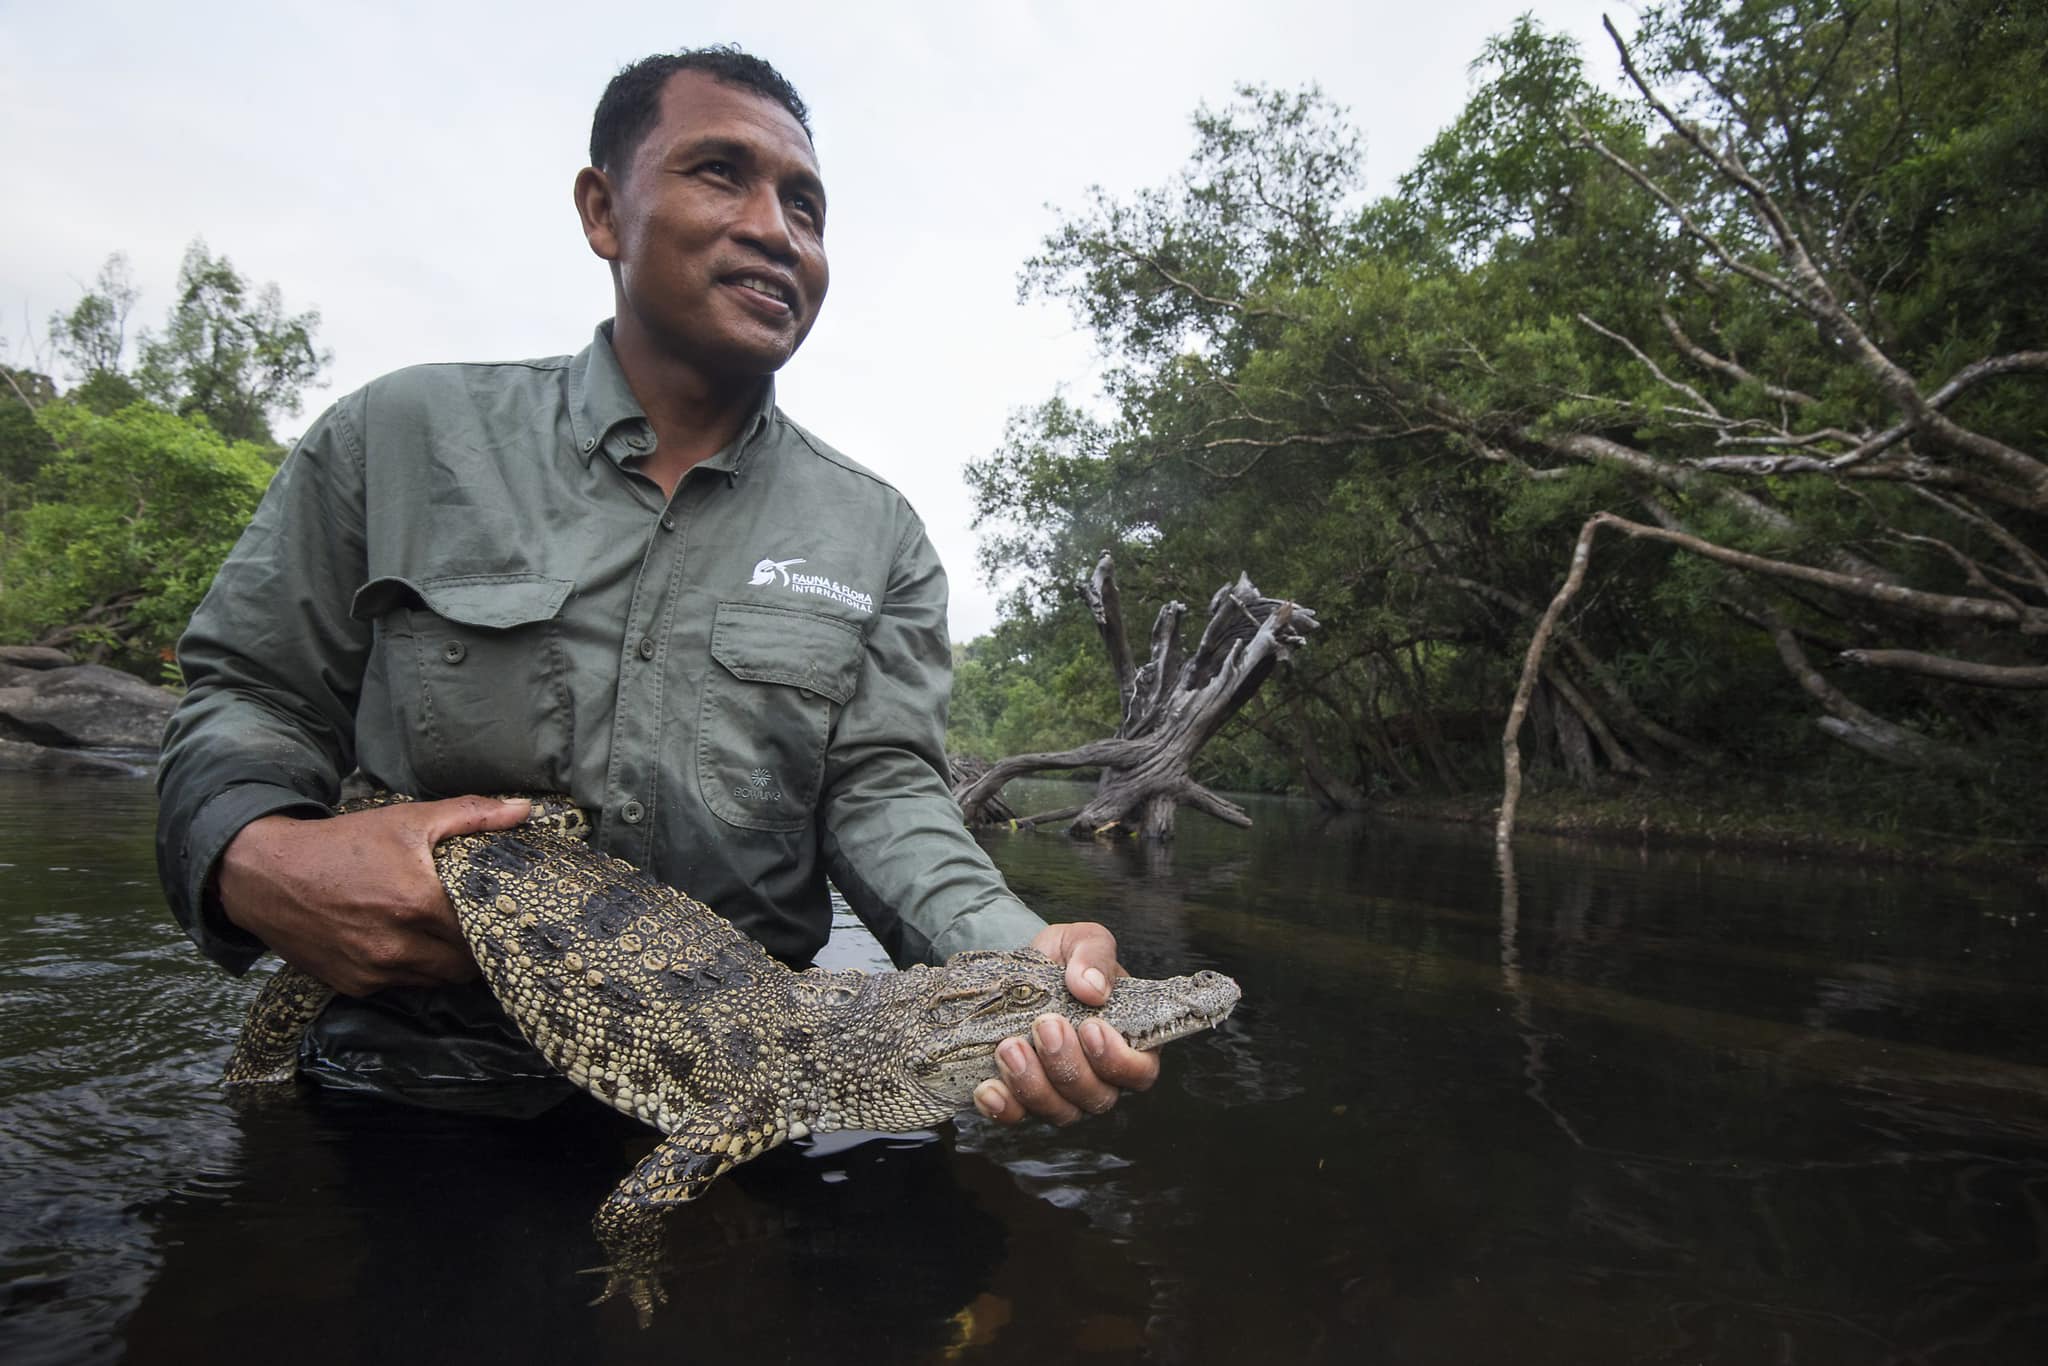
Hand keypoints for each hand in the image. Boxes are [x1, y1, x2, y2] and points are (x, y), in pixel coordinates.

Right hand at [217, 794, 533, 996]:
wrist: (266, 874)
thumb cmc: (342, 844)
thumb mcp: (408, 821)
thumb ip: (471, 815)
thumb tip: (524, 810)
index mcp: (419, 904)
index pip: (484, 930)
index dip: (499, 924)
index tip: (508, 915)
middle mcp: (399, 946)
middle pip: (466, 965)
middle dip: (479, 949)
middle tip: (484, 929)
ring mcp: (375, 971)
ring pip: (437, 980)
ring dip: (448, 963)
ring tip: (449, 937)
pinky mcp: (355, 985)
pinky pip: (403, 986)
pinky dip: (414, 971)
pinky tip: (410, 945)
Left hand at [971, 921, 1161, 1125]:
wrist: (1015, 970)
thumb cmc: (1062, 960)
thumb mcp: (1082, 941)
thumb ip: (1095, 956)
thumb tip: (1091, 988)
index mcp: (1126, 1041)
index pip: (1140, 1072)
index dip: (1119, 1060)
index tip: (1090, 1027)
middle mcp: (1099, 1077)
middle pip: (1097, 1097)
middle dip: (1068, 1066)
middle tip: (1044, 1026)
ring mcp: (1061, 1094)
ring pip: (1060, 1112)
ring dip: (1033, 1085)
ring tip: (1010, 1048)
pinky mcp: (1023, 1100)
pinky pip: (1017, 1117)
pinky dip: (1003, 1107)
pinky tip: (988, 1087)